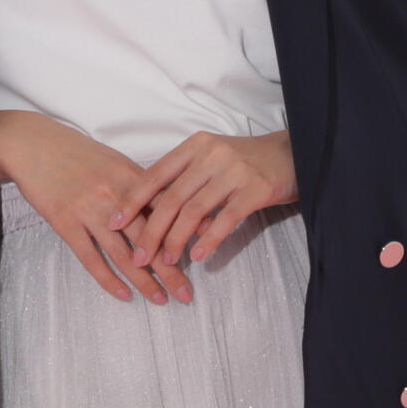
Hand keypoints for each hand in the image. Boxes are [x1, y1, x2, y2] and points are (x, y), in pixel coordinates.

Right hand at [0, 110, 194, 305]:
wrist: (33, 145)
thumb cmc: (75, 152)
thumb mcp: (113, 161)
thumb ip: (140, 184)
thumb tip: (170, 207)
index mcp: (130, 176)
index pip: (165, 210)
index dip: (185, 233)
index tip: (204, 253)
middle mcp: (114, 196)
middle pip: (150, 238)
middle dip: (171, 268)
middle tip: (187, 293)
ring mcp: (89, 211)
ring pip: (123, 253)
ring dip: (144, 280)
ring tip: (161, 300)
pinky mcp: (66, 224)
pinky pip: (91, 258)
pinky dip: (109, 279)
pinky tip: (124, 295)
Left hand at [107, 129, 297, 268]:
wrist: (293, 153)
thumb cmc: (245, 160)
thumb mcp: (211, 157)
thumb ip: (184, 177)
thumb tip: (150, 209)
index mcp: (194, 146)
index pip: (154, 175)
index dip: (131, 201)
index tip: (113, 222)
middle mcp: (210, 155)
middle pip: (170, 198)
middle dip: (150, 230)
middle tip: (138, 256)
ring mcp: (233, 171)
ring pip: (194, 211)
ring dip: (176, 240)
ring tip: (165, 261)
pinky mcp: (255, 189)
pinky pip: (225, 219)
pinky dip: (208, 239)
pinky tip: (198, 256)